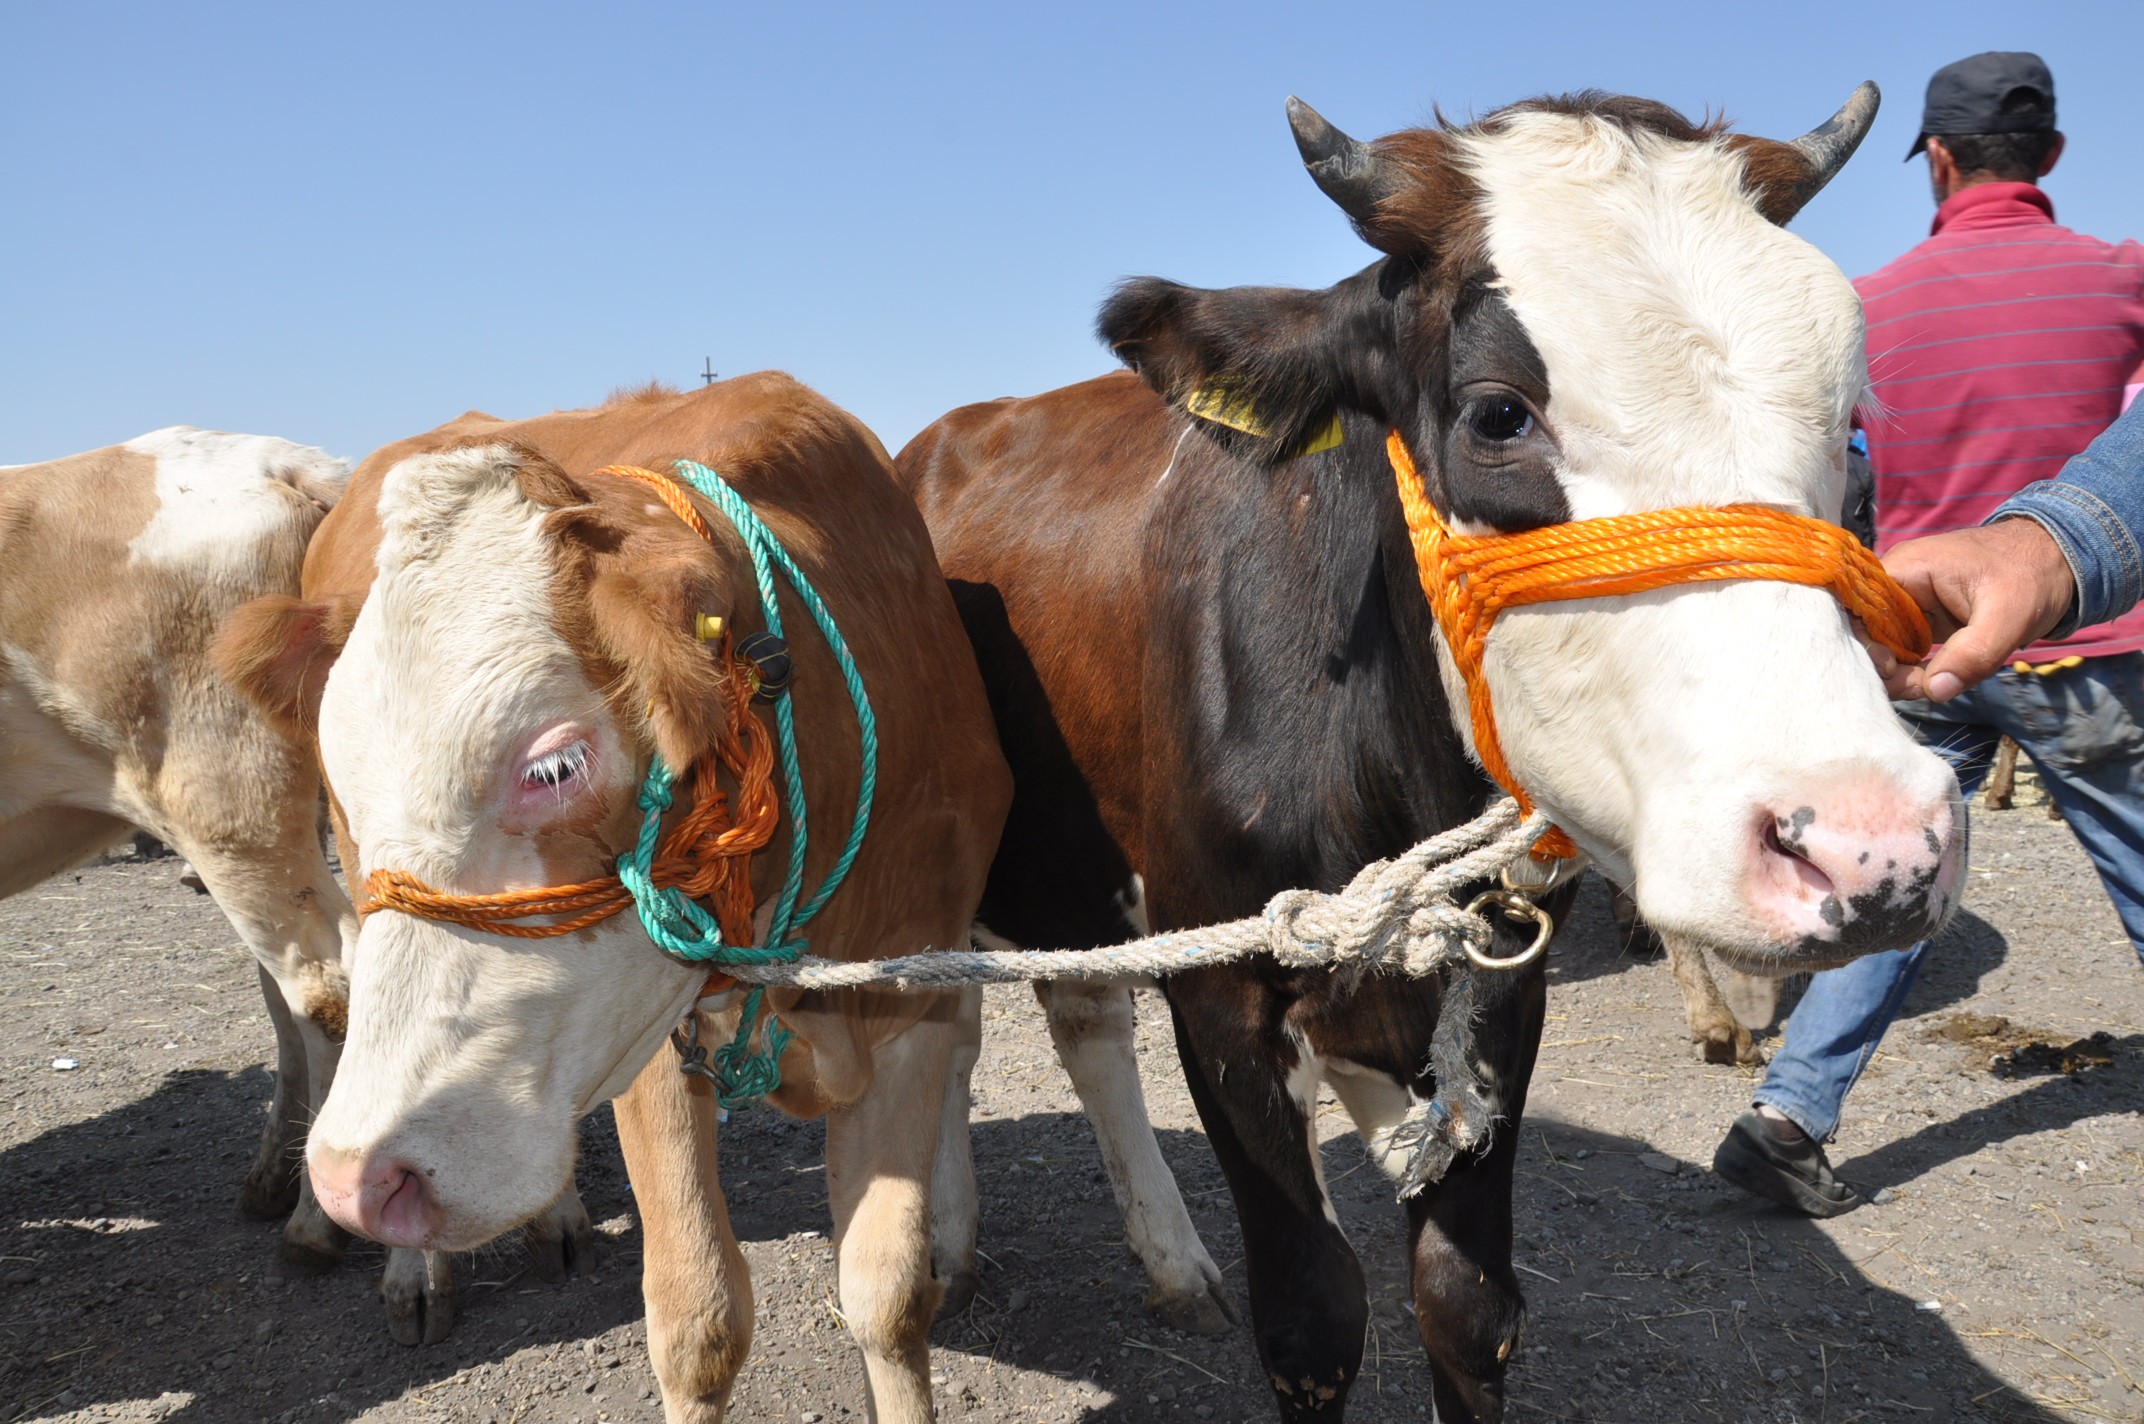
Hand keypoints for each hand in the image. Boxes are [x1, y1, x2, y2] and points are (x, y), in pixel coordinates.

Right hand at [1871, 517, 2076, 701]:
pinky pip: (1900, 647)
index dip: (1864, 643)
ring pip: (1880, 644)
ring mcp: (1907, 602)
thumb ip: (1972, 655)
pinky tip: (1932, 680)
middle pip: (1864, 631)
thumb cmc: (2032, 577)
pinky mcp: (1921, 619)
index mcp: (1906, 570)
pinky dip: (1911, 669)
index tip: (1893, 669)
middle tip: (1917, 687)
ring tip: (1929, 685)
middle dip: (1883, 666)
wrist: (2059, 560)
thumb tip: (1935, 691)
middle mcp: (1896, 584)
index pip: (1855, 608)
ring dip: (1898, 672)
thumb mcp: (2009, 618)